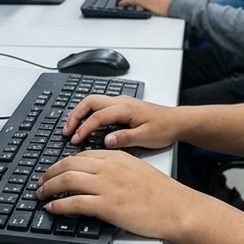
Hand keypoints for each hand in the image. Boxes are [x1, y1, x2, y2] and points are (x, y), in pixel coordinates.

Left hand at [36, 150, 209, 240]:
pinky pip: (74, 202)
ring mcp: (106, 186)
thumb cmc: (164, 194)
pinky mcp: (106, 205)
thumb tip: (101, 180)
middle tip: (41, 181)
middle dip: (50, 172)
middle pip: (69, 164)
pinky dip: (59, 204)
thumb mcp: (139, 171)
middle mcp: (109, 167)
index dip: (64, 163)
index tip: (55, 170)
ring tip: (40, 194)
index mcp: (117, 157)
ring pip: (67, 179)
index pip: (82, 155)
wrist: (177, 208)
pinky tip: (52, 208)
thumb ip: (118, 171)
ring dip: (49, 187)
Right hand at [62, 94, 182, 149]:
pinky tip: (84, 125)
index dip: (84, 128)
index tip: (75, 140)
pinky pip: (99, 106)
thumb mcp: (146, 137)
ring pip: (93, 102)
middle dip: (75, 116)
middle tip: (66, 131)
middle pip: (90, 102)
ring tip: (70, 128)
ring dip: (79, 113)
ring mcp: (121, 102)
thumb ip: (125, 138)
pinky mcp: (122, 107)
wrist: (177, 121)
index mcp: (125, 108)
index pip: (98, 116)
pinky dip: (87, 114)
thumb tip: (106, 141)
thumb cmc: (164, 128)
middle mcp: (121, 102)